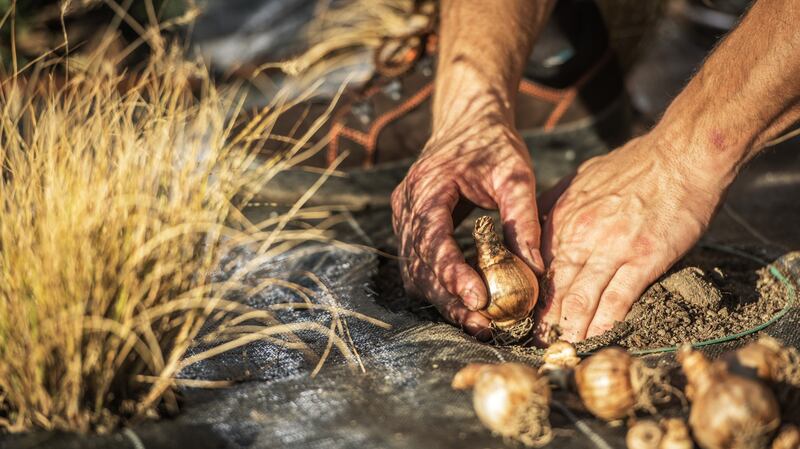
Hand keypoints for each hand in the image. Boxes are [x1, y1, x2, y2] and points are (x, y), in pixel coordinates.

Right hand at [392, 122, 543, 336]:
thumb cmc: (493, 144)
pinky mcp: (410, 227)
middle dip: (449, 297)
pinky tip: (466, 300)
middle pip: (419, 264)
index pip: (433, 239)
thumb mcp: (515, 174)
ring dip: (443, 298)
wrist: (468, 122)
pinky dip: (439, 285)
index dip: (452, 274)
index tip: (479, 300)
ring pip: (415, 271)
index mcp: (427, 186)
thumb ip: (522, 219)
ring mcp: (403, 217)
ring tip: (478, 321)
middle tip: (482, 324)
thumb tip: (534, 269)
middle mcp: (406, 205)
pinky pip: (418, 265)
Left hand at [536, 134, 728, 341]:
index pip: (535, 265)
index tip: (526, 313)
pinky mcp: (643, 258)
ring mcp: (611, 248)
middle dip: (544, 320)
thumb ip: (554, 206)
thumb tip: (536, 225)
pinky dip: (604, 323)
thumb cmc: (633, 165)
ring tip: (563, 350)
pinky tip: (597, 340)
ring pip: (580, 298)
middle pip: (553, 287)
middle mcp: (579, 235)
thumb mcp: (579, 179)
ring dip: (570, 329)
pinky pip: (617, 299)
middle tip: (538, 343)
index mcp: (561, 217)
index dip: (530, 294)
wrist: (681, 155)